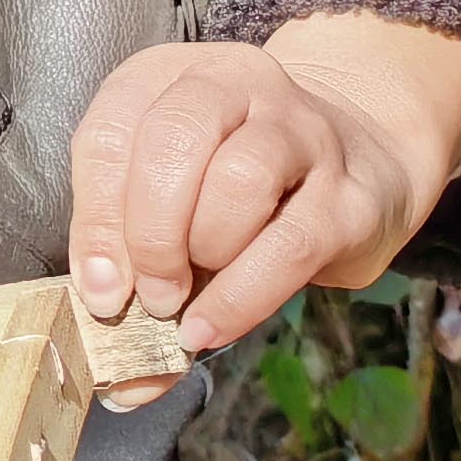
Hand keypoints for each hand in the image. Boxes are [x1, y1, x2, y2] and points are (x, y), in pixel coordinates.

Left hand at [60, 14, 460, 406]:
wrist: (365, 158)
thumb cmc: (241, 188)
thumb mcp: (176, 206)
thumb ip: (134, 271)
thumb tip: (120, 383)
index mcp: (169, 78)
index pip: (110, 133)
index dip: (95, 218)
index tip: (98, 286)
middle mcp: (236, 86)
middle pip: (172, 142)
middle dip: (148, 234)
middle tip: (148, 295)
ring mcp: (301, 130)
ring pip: (237, 179)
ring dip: (202, 252)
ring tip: (189, 297)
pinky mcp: (351, 192)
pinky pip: (290, 243)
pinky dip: (243, 295)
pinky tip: (214, 326)